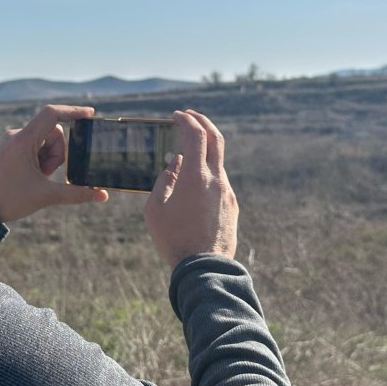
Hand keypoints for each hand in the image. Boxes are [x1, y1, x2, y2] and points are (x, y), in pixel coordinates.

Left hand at [0, 104, 108, 223]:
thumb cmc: (9, 199)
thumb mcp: (46, 196)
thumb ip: (76, 193)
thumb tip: (103, 195)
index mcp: (24, 140)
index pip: (52, 114)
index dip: (74, 111)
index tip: (91, 114)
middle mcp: (17, 135)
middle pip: (54, 132)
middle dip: (58, 153)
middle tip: (47, 174)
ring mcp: (14, 141)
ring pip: (46, 140)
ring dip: (50, 158)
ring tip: (39, 177)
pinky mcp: (12, 149)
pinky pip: (36, 146)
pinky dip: (42, 159)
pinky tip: (34, 176)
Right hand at [143, 109, 238, 268]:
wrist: (204, 269)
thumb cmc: (173, 240)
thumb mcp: (155, 209)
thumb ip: (164, 180)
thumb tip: (176, 163)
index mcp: (196, 177)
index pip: (196, 135)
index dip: (186, 121)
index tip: (177, 116)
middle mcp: (217, 180)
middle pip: (216, 138)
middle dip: (202, 122)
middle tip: (190, 116)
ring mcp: (227, 193)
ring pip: (218, 162)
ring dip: (204, 152)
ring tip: (185, 157)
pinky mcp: (232, 206)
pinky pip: (219, 182)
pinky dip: (207, 174)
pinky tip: (194, 185)